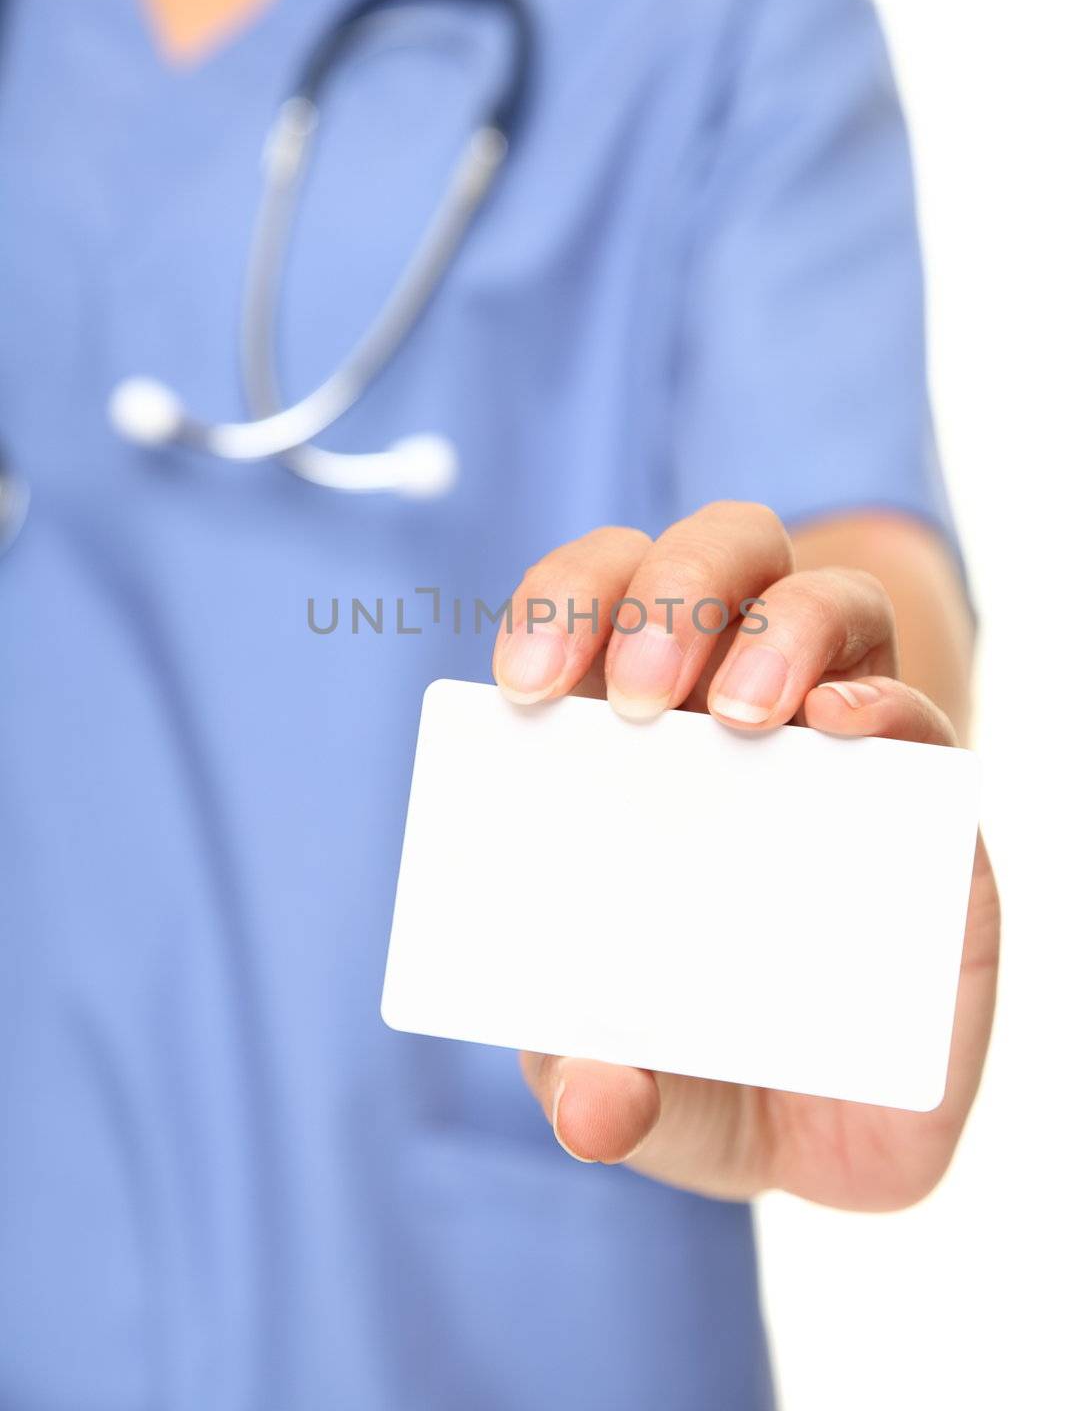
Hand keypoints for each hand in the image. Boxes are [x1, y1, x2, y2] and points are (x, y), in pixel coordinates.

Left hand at [491, 502, 998, 1209]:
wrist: (836, 1136)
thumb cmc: (704, 1061)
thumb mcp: (630, 1083)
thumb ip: (593, 1085)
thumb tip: (596, 1107)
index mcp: (627, 740)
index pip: (592, 609)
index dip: (559, 608)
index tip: (524, 685)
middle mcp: (729, 712)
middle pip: (705, 565)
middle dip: (666, 596)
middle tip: (642, 697)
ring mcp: (834, 742)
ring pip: (819, 597)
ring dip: (778, 627)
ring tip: (746, 714)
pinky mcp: (926, 798)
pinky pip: (914, 709)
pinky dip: (881, 699)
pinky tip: (842, 728)